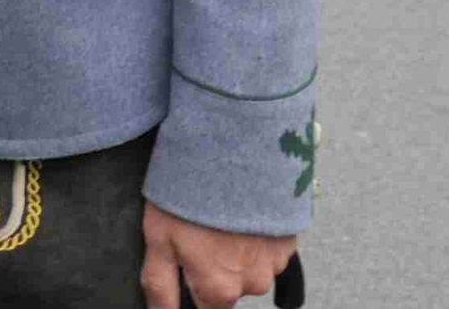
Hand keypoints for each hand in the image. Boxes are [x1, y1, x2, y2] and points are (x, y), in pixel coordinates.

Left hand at [141, 203, 296, 308]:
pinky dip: (254, 234)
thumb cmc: (192, 197)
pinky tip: (240, 211)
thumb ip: (160, 287)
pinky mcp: (290, 239)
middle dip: (214, 265)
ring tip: (220, 216)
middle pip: (229, 286)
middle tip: (199, 230)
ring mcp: (275, 262)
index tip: (187, 261)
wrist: (235, 155)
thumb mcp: (158, 240)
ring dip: (235, 249)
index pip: (205, 307)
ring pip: (249, 266)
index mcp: (220, 290)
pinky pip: (268, 247)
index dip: (192, 284)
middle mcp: (252, 283)